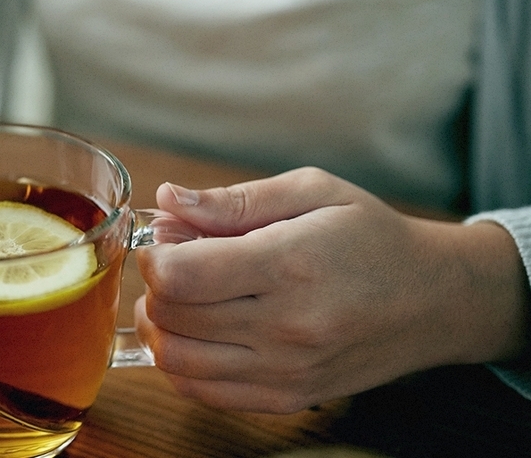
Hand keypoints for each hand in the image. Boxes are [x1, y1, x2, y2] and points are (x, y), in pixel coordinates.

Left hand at [135, 167, 527, 412]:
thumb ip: (235, 200)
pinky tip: (197, 331)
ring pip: (177, 360)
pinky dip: (180, 362)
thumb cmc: (370, 236)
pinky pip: (202, 391)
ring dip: (160, 325)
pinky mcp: (287, 398)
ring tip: (180, 297)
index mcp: (291, 264)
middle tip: (174, 262)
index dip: (155, 255)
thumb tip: (169, 198)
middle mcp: (287, 326)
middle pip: (172, 315)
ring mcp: (287, 371)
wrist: (435, 300)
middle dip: (155, 284)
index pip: (181, 276)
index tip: (166, 241)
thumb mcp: (312, 191)